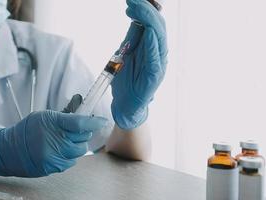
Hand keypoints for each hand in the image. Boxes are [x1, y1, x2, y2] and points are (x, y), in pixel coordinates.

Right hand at [0, 110, 107, 176]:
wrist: (9, 150)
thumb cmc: (27, 130)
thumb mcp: (44, 116)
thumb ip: (64, 116)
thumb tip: (81, 112)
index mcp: (53, 124)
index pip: (80, 124)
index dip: (94, 123)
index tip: (102, 121)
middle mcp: (55, 141)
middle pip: (83, 138)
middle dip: (82, 134)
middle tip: (74, 131)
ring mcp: (55, 156)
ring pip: (79, 151)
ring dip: (76, 145)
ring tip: (63, 141)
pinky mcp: (53, 167)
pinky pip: (71, 161)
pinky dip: (69, 156)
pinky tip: (59, 151)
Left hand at [111, 0, 167, 129]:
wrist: (125, 105)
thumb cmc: (126, 80)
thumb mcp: (125, 52)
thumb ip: (133, 36)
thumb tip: (134, 14)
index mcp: (152, 46)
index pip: (153, 22)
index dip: (144, 8)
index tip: (131, 0)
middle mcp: (159, 52)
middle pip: (157, 25)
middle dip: (145, 9)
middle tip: (132, 0)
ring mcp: (159, 63)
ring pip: (159, 36)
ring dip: (147, 19)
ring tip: (134, 6)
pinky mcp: (155, 75)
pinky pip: (156, 55)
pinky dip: (151, 40)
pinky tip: (144, 28)